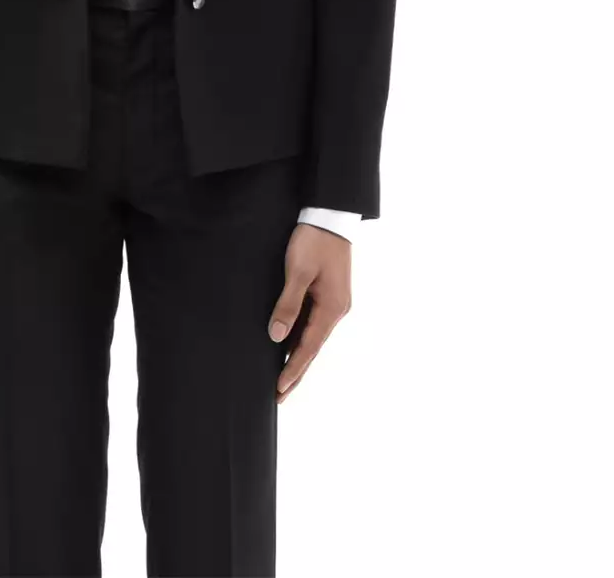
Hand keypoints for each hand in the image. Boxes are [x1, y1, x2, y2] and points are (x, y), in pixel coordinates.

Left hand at [268, 223, 351, 403]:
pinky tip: (290, 345)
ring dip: (298, 357)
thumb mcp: (297, 271)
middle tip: (279, 396)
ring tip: (283, 378)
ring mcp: (334, 302)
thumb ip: (288, 304)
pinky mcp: (329, 293)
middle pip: (313, 348)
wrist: (331, 215)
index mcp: (331, 308)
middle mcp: (336, 310)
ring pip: (313, 337)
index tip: (279, 390)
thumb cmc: (314, 240)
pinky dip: (302, 339)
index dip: (292, 370)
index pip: (308, 348)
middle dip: (296, 373)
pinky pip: (314, 323)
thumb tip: (277, 336)